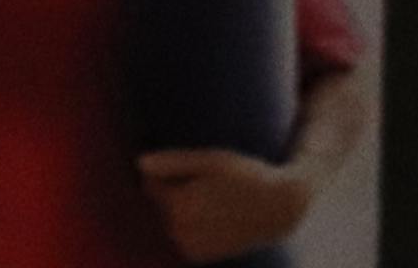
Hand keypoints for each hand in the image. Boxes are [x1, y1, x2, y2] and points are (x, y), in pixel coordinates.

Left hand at [135, 144, 318, 263]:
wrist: (279, 208)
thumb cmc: (247, 176)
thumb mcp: (212, 161)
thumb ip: (172, 162)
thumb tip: (138, 163)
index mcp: (177, 204)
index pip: (151, 186)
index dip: (169, 173)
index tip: (196, 169)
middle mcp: (178, 229)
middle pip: (163, 205)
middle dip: (178, 193)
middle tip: (213, 185)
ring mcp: (187, 245)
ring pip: (174, 222)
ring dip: (185, 212)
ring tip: (218, 201)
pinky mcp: (198, 256)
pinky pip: (186, 237)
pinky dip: (195, 229)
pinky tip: (219, 219)